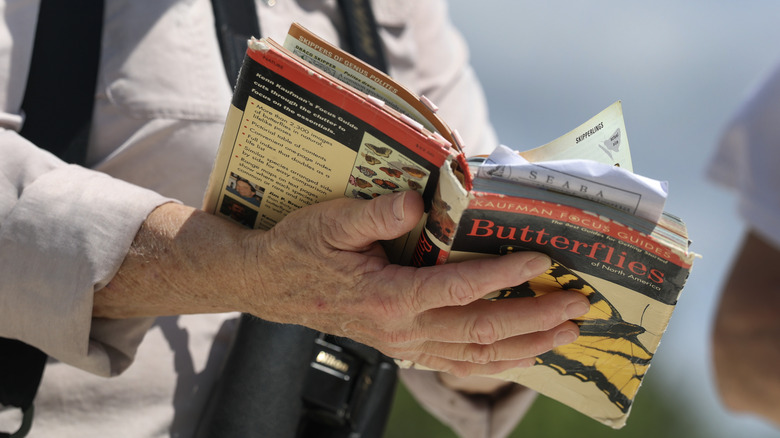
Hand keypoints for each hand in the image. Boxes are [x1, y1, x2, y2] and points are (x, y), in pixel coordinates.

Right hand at [96, 192, 588, 376]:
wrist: (270, 285)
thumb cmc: (300, 248)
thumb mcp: (331, 220)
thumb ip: (376, 213)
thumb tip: (419, 200)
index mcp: (388, 297)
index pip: (460, 289)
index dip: (505, 274)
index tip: (542, 260)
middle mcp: (402, 329)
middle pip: (482, 331)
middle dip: (536, 319)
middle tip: (578, 306)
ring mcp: (405, 344)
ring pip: (477, 355)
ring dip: (527, 345)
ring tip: (566, 334)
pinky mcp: (405, 348)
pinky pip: (459, 362)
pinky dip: (497, 359)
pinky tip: (523, 352)